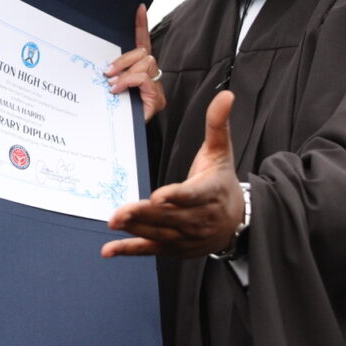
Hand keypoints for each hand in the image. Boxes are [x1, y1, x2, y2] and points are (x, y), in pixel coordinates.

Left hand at [101, 90, 243, 257]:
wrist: (236, 221)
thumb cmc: (222, 181)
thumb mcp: (221, 151)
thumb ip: (217, 124)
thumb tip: (227, 95)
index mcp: (211, 192)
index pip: (192, 195)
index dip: (176, 197)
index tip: (158, 197)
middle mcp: (200, 218)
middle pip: (170, 217)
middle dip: (145, 214)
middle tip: (120, 212)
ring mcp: (187, 235)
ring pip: (159, 232)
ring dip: (135, 229)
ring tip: (114, 222)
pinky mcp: (175, 247)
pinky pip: (151, 249)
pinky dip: (129, 250)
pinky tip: (108, 250)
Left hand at [104, 4, 165, 120]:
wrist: (118, 138)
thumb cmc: (113, 113)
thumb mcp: (108, 86)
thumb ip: (110, 73)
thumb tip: (100, 63)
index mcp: (139, 71)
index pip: (142, 43)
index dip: (141, 25)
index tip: (138, 8)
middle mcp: (151, 78)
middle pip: (144, 53)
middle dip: (123, 60)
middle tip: (107, 72)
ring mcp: (155, 89)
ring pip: (145, 63)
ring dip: (125, 72)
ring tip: (112, 84)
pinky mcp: (157, 100)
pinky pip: (144, 78)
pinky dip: (128, 81)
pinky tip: (117, 89)